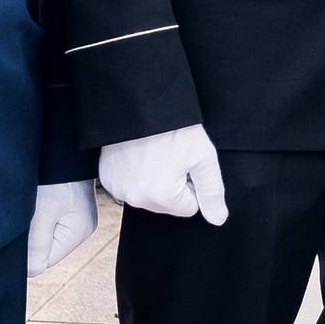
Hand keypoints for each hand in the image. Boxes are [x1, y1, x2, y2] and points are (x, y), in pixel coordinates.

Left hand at [27, 180, 99, 276]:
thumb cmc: (54, 175)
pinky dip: (36, 219)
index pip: (44, 262)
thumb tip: (30, 273)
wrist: (60, 146)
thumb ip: (36, 245)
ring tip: (33, 206)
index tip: (20, 231)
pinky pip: (46, 227)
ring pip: (43, 239)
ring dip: (32, 228)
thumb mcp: (42, 211)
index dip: (27, 252)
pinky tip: (37, 203)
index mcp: (78, 233)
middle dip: (30, 240)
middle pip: (44, 251)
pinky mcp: (68, 211)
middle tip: (26, 217)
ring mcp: (75, 220)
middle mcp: (80, 229)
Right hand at [99, 124, 228, 224]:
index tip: (187, 162)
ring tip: (156, 153)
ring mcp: (117, 189)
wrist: (140, 104)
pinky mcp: (106, 179)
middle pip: (168, 204)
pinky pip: (130, 187)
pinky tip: (140, 155)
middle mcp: (135, 199)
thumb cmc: (174, 128)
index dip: (193, 184)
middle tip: (172, 156)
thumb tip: (218, 220)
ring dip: (155, 180)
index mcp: (160, 196)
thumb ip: (212, 191)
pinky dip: (136, 174)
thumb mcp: (203, 156)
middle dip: (174, 184)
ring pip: (149, 196)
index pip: (190, 207)